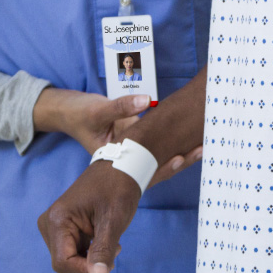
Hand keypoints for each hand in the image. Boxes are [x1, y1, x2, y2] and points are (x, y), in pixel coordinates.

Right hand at [32, 87, 201, 184]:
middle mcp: (126, 163)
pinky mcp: (135, 142)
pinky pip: (156, 143)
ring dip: (179, 151)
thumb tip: (149, 100)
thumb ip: (122, 106)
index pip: (143, 172)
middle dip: (179, 160)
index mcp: (115, 166)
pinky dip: (170, 139)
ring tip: (202, 144)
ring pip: (158, 156)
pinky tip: (189, 132)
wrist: (69, 111)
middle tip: (201, 150)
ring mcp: (132, 153)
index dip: (163, 167)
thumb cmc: (80, 114)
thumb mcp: (98, 110)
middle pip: (156, 167)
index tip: (180, 158)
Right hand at [37, 159, 140, 272]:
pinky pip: (71, 255)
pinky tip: (103, 240)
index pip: (62, 263)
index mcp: (57, 220)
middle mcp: (48, 225)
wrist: (118, 168)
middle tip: (114, 250)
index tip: (110, 264)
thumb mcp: (113, 220)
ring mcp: (53, 227)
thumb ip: (103, 250)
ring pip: (67, 263)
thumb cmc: (117, 190)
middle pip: (63, 266)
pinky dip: (88, 254)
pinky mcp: (61, 230)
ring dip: (90, 260)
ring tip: (111, 243)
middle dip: (89, 266)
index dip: (85, 271)